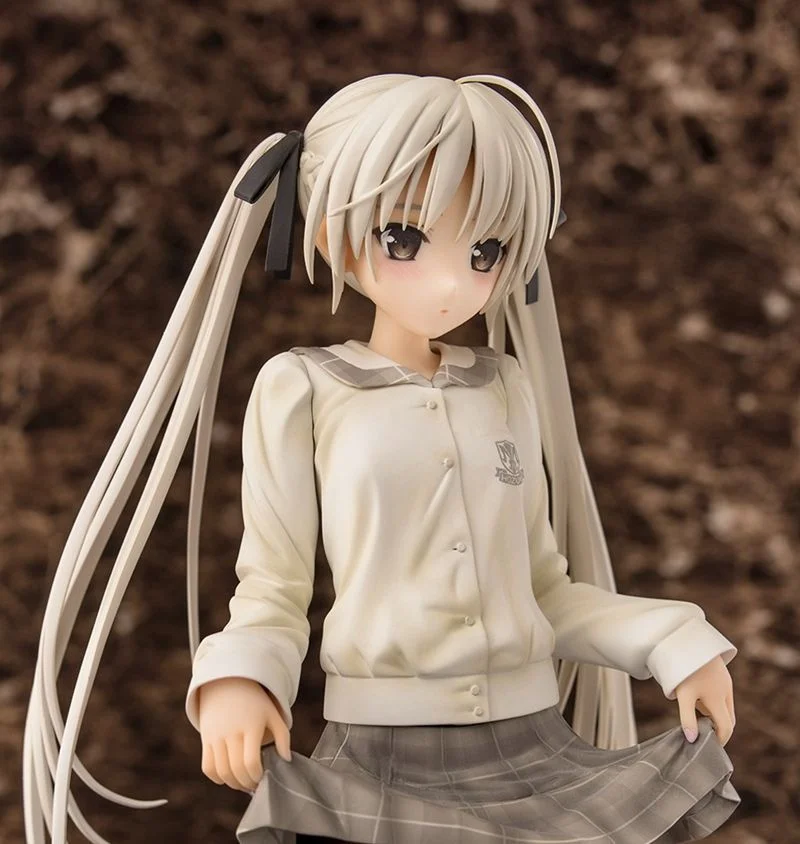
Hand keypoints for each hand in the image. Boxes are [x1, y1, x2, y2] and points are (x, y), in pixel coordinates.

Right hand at [198, 677, 291, 792]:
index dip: (256, 776)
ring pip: (221, 772)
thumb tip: (286, 760)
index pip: (251, 761)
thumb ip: (283, 737)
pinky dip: (217, 778)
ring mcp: (216, 736)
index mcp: (251, 726)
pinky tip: (228, 776)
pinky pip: (207, 768)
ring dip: (233, 784)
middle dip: (246, 783)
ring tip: (243, 782)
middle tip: (254, 784)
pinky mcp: (205, 739)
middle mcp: (231, 732)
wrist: (227, 684)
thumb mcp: (272, 714)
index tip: (262, 777)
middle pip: (236, 770)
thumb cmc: (254, 703)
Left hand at [675, 655, 735, 746]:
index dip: (720, 739)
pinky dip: (715, 701)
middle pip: (728, 718)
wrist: (689, 639)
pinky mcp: (723, 674)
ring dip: (715, 713)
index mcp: (718, 699)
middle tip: (703, 732)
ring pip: (726, 706)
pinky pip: (723, 694)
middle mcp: (726, 692)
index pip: (726, 728)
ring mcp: (726, 682)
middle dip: (718, 727)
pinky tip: (698, 697)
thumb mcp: (683, 695)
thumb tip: (691, 739)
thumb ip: (687, 718)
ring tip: (696, 712)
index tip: (709, 745)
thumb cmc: (684, 668)